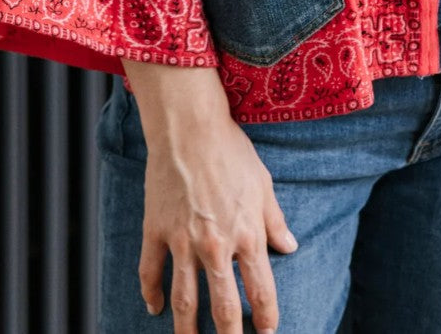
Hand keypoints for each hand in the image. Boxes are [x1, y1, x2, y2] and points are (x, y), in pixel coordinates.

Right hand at [123, 63, 297, 332]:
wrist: (190, 127)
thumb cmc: (231, 150)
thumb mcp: (263, 183)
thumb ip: (275, 220)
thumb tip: (290, 247)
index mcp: (246, 234)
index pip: (261, 290)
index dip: (266, 318)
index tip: (267, 332)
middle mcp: (215, 245)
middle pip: (223, 308)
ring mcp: (182, 241)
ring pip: (184, 301)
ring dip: (188, 330)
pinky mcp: (156, 230)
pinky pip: (150, 272)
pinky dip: (151, 294)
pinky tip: (155, 308)